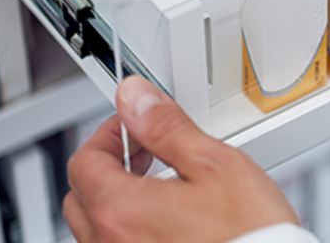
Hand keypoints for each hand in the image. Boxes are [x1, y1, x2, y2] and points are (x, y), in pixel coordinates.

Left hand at [64, 76, 299, 242]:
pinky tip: (166, 220)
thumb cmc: (248, 233)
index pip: (85, 161)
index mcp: (122, 211)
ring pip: (96, 229)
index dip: (109, 133)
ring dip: (115, 199)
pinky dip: (129, 229)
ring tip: (157, 185)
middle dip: (107, 166)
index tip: (133, 125)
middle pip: (81, 197)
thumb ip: (167, 128)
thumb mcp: (215, 165)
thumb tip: (136, 99)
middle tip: (143, 151)